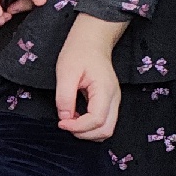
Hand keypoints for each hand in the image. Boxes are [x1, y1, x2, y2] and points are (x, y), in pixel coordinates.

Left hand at [55, 15, 123, 141]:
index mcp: (105, 90)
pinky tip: (76, 117)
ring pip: (106, 129)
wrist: (92, 41)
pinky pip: (104, 122)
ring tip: (70, 121)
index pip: (97, 120)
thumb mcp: (66, 72)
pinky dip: (90, 127)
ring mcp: (114, 101)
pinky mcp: (109, 102)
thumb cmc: (79, 52)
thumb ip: (65, 96)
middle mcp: (114, 98)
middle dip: (84, 134)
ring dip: (87, 132)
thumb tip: (64, 117)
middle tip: (66, 124)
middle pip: (106, 130)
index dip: (78, 127)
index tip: (61, 122)